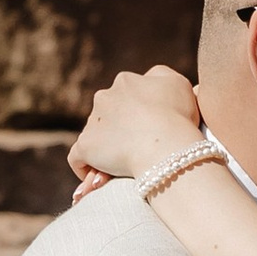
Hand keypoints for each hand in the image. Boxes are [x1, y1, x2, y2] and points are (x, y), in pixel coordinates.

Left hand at [70, 66, 206, 188]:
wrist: (165, 144)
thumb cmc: (177, 117)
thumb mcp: (178, 84)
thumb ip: (161, 77)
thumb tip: (151, 81)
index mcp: (126, 82)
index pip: (126, 96)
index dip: (137, 114)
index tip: (150, 130)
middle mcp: (104, 97)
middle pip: (109, 115)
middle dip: (120, 130)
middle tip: (139, 150)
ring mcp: (92, 122)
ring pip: (96, 137)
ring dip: (107, 150)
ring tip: (125, 168)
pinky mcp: (85, 146)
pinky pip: (78, 158)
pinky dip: (86, 167)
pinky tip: (98, 179)